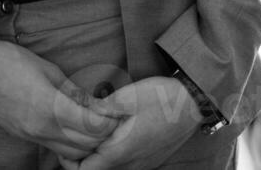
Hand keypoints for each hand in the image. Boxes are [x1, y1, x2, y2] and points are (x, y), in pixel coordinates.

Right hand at [0, 25, 118, 160]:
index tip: (119, 110)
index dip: (110, 120)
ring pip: (71, 153)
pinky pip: (53, 149)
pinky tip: (72, 128)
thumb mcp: (48, 69)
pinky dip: (69, 144)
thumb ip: (72, 91)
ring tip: (94, 124)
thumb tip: (95, 104)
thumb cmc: (10, 60)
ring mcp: (30, 135)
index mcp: (50, 108)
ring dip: (87, 143)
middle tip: (112, 118)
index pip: (93, 126)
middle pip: (86, 146)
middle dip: (104, 134)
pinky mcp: (23, 136)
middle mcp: (41, 129)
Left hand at [62, 77, 199, 169]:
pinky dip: (111, 154)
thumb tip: (76, 109)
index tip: (66, 141)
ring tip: (91, 133)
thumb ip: (98, 108)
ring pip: (110, 169)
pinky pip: (123, 164)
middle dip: (81, 157)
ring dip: (97, 155)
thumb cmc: (160, 99)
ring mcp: (141, 164)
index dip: (69, 160)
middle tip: (74, 134)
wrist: (194, 103)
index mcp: (119, 153)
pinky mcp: (149, 159)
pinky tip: (111, 134)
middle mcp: (130, 165)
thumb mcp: (125, 97)